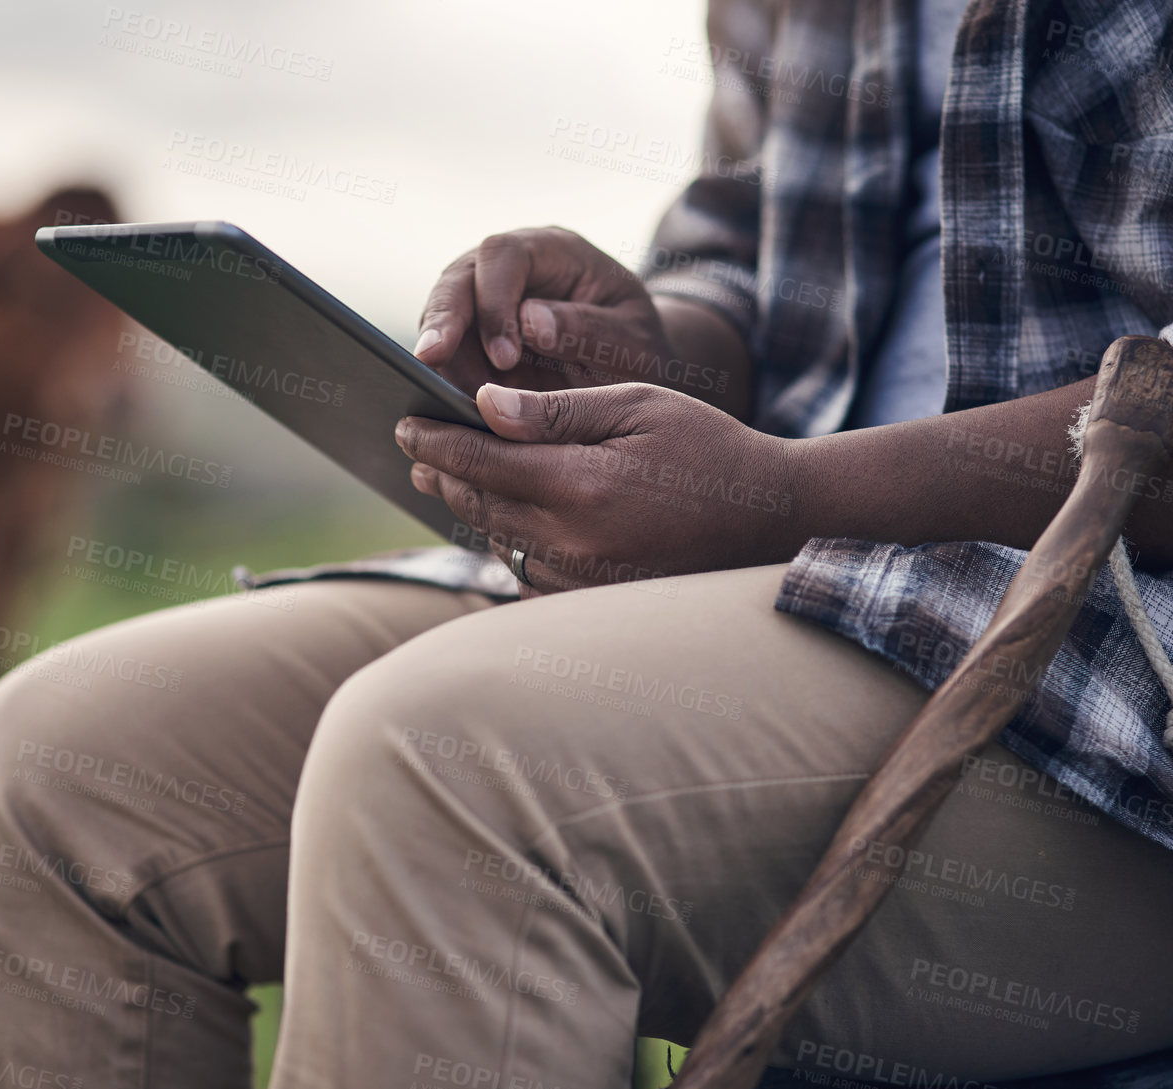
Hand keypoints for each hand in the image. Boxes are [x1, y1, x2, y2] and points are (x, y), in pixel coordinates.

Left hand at [395, 383, 797, 596]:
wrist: (768, 520)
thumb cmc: (707, 448)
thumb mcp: (637, 406)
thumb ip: (557, 411)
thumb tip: (485, 406)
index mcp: (582, 485)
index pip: (481, 460)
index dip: (436, 440)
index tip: (404, 421)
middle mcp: (574, 541)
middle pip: (479, 504)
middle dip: (442, 471)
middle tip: (414, 446)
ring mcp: (582, 578)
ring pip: (498, 540)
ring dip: (468, 507)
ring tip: (446, 475)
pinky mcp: (593, 598)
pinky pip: (528, 570)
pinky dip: (507, 540)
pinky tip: (500, 516)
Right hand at [413, 227, 700, 396]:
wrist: (631, 369)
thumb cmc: (638, 349)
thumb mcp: (632, 342)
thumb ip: (589, 329)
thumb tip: (530, 321)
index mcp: (554, 251)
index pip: (504, 255)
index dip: (494, 301)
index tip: (503, 356)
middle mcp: (511, 268)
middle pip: (458, 278)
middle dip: (443, 320)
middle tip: (431, 363)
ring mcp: (486, 301)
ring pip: (442, 315)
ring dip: (441, 357)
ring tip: (445, 398)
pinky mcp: (473, 338)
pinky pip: (446, 353)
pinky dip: (446, 379)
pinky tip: (449, 408)